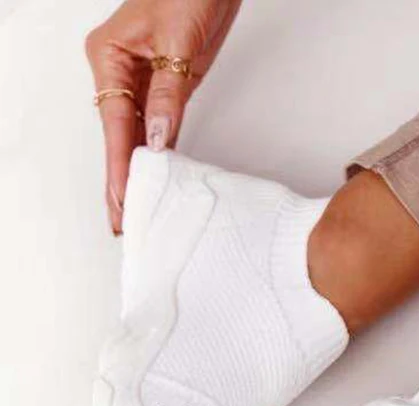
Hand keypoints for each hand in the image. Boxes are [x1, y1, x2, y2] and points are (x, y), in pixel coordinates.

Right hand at [85, 0, 241, 233]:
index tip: (122, 198)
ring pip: (137, 133)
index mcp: (109, 55)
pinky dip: (158, 150)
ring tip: (136, 208)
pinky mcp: (167, 82)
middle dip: (120, 178)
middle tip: (121, 220)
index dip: (120, 164)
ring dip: (138, 170)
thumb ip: (168, 93)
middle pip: (119, 134)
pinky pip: (158, 122)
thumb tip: (158, 139)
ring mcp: (143, 78)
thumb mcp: (177, 41)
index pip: (115, 122)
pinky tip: (157, 175)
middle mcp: (121, 69)